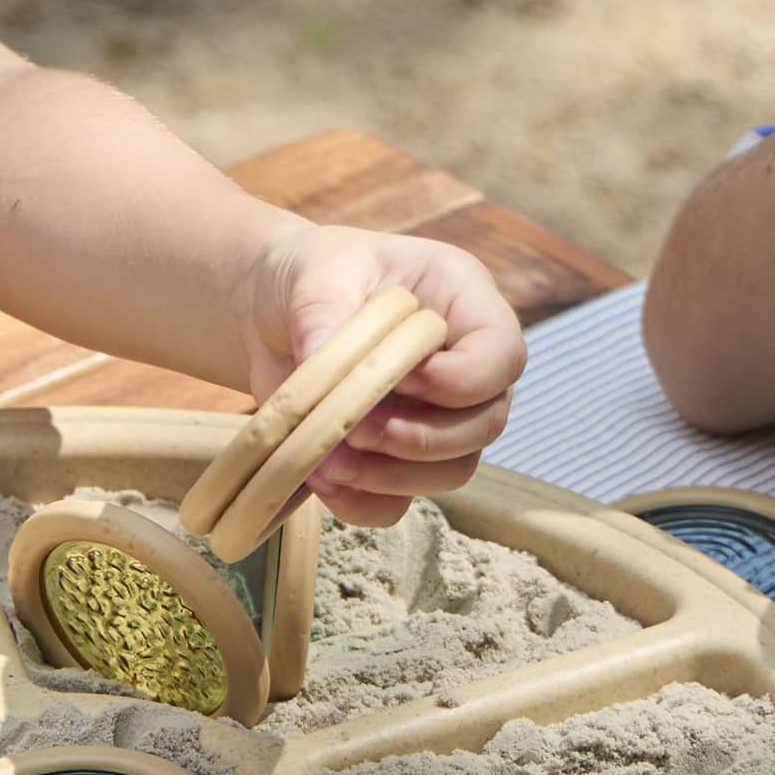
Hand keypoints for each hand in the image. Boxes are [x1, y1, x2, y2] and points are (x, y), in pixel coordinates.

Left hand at [244, 224, 525, 526]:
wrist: (271, 311)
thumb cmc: (312, 275)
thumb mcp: (318, 271)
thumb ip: (323, 310)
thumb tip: (319, 360)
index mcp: (464, 304)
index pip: (503, 355)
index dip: (463, 380)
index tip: (404, 379)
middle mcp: (464, 367)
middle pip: (485, 424)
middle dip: (421, 438)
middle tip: (356, 427)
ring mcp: (436, 419)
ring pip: (450, 471)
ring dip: (391, 476)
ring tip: (327, 457)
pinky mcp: (393, 459)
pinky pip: (398, 502)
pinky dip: (361, 501)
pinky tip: (318, 477)